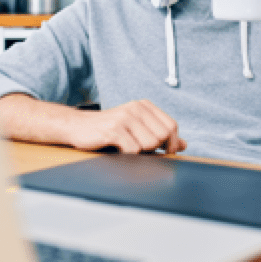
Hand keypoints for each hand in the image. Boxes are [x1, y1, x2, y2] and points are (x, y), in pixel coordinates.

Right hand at [67, 99, 186, 154]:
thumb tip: (183, 144)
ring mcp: (125, 118)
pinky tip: (118, 150)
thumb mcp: (136, 128)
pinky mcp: (114, 130)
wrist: (77, 126)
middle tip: (140, 150)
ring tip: (127, 148)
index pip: (171, 126)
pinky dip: (128, 156)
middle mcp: (136, 108)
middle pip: (163, 136)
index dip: (172, 143)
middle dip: (155, 149)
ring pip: (150, 144)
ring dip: (140, 153)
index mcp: (144, 106)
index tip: (165, 152)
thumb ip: (160, 135)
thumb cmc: (109, 130)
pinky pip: (133, 150)